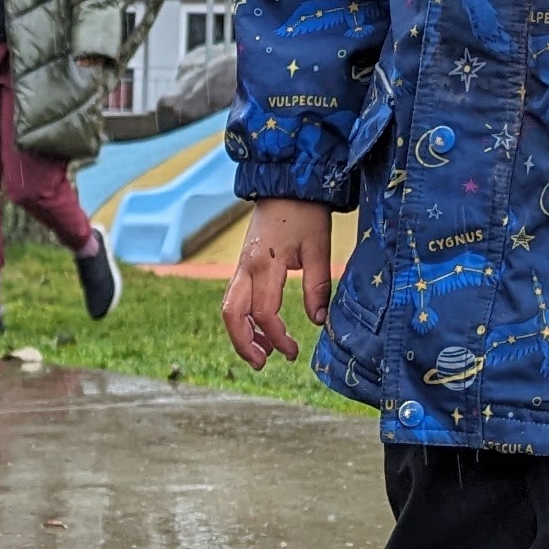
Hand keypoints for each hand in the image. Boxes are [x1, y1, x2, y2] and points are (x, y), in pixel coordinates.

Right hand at [222, 198, 336, 369]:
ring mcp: (241, 267)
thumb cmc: (306, 214)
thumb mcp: (319, 248)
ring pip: (229, 309)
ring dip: (242, 334)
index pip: (265, 313)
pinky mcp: (243, 265)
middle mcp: (246, 268)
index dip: (279, 338)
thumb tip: (318, 322)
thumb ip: (318, 286)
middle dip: (244, 344)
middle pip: (232, 315)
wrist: (287, 184)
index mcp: (266, 264)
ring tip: (263, 353)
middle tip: (264, 363)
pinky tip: (261, 330)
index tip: (294, 353)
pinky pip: (235, 298)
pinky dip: (244, 319)